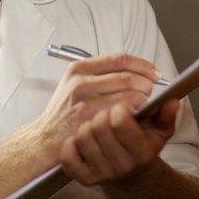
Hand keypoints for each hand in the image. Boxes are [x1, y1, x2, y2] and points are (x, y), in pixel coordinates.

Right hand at [33, 54, 159, 160]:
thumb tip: (136, 70)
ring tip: (143, 104)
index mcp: (79, 68)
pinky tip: (133, 117)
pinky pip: (122, 113)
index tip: (153, 72)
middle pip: (127, 77)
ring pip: (129, 95)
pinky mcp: (90, 121)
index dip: (142, 65)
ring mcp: (85, 102)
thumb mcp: (75, 84)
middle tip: (150, 90)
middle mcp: (80, 82)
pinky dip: (134, 113)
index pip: (120, 59)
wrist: (45, 139)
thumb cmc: (65, 112)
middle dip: (145, 83)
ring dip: (142, 99)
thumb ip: (101, 74)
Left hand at [59, 98, 178, 185]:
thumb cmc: (144, 146)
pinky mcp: (85, 178)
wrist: (133, 174)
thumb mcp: (160, 131)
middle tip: (107, 114)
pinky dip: (70, 145)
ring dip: (87, 126)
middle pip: (99, 127)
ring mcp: (102, 174)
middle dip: (102, 114)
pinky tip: (80, 139)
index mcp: (141, 152)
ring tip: (96, 126)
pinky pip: (68, 157)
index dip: (119, 108)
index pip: (120, 121)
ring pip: (82, 137)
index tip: (121, 106)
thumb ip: (166, 115)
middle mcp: (121, 166)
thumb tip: (173, 101)